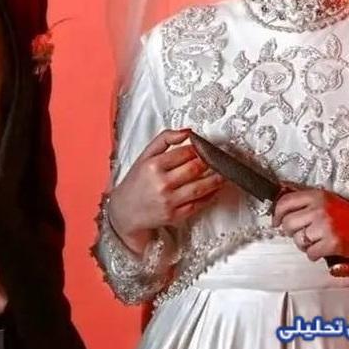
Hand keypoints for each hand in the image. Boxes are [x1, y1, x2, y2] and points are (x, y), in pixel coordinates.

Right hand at [107, 129, 223, 253]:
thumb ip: (165, 139)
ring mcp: (169, 201)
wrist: (125, 211)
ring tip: (224, 173)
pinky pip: (198, 204)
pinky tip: (215, 189)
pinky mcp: (175, 216)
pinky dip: (210, 196)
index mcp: (153, 165)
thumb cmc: (136, 181)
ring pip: (201, 187)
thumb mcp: (145, 155)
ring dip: (216, 179)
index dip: (200, 149)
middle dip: (210, 162)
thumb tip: (188, 132)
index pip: (185, 152)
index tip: (207, 147)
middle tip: (219, 159)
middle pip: (195, 168)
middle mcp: (161, 183)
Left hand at [272, 188, 348, 265]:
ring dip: (304, 245)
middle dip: (292, 233)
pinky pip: (310, 253)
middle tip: (304, 236)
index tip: (276, 222)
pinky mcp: (332, 242)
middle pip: (288, 223)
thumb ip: (308, 205)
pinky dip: (314, 255)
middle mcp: (319, 208)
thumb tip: (282, 214)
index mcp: (317, 195)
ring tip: (316, 243)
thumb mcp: (329, 203)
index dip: (276, 214)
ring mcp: (326, 225)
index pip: (285, 202)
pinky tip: (324, 250)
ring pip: (298, 239)